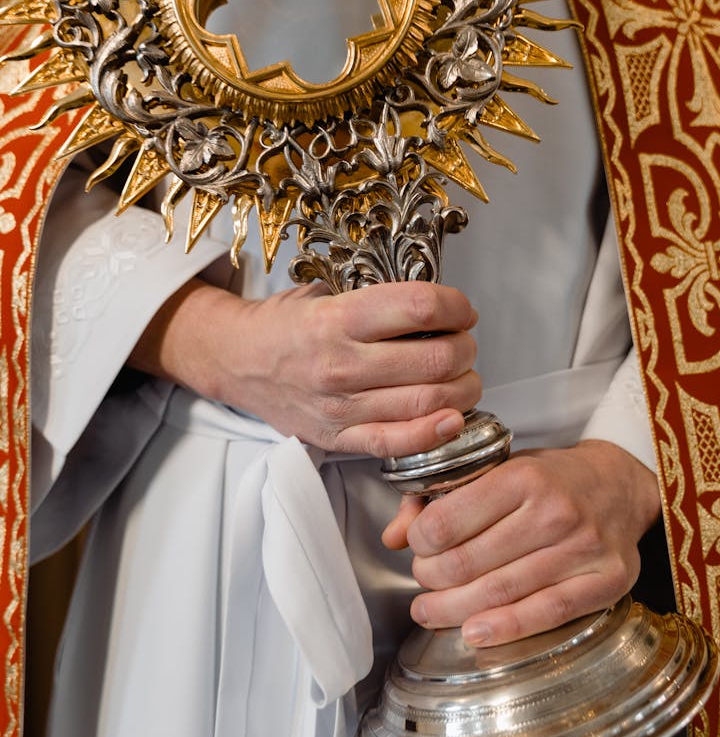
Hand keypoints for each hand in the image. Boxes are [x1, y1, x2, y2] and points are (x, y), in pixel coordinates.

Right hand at [129, 277, 480, 456]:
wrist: (236, 360)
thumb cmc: (285, 325)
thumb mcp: (325, 294)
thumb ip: (378, 302)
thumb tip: (438, 308)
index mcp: (338, 318)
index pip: (420, 308)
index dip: (456, 307)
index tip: (462, 310)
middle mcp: (341, 364)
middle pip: (436, 358)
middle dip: (465, 349)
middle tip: (464, 344)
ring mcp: (340, 406)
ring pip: (429, 402)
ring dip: (462, 389)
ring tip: (461, 377)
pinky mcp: (338, 438)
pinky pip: (398, 443)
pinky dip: (435, 433)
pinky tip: (452, 418)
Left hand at [381, 439, 661, 645]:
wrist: (620, 485)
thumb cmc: (550, 478)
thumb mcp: (495, 469)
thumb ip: (439, 497)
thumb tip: (393, 535)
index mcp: (522, 476)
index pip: (446, 522)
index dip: (419, 542)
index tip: (416, 546)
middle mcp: (554, 512)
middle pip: (467, 563)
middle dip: (431, 578)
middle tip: (423, 581)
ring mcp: (582, 549)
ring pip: (500, 592)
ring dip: (454, 609)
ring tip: (430, 612)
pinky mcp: (606, 581)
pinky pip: (547, 612)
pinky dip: (506, 627)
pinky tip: (475, 632)